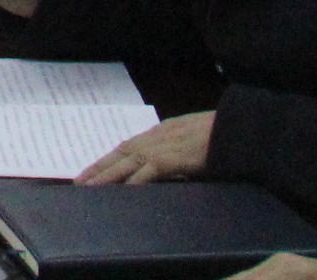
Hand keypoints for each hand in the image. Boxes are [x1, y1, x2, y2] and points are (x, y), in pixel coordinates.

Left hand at [79, 109, 212, 186]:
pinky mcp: (175, 157)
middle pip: (120, 152)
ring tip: (89, 187)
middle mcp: (157, 137)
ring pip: (128, 161)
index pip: (127, 146)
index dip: (108, 159)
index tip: (91, 170)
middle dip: (99, 168)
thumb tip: (164, 167)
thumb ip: (176, 151)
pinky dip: (135, 179)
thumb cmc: (220, 134)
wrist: (238, 126)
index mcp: (160, 132)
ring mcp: (165, 146)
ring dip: (107, 175)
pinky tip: (123, 189)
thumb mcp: (191, 141)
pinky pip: (150, 170)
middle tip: (79, 182)